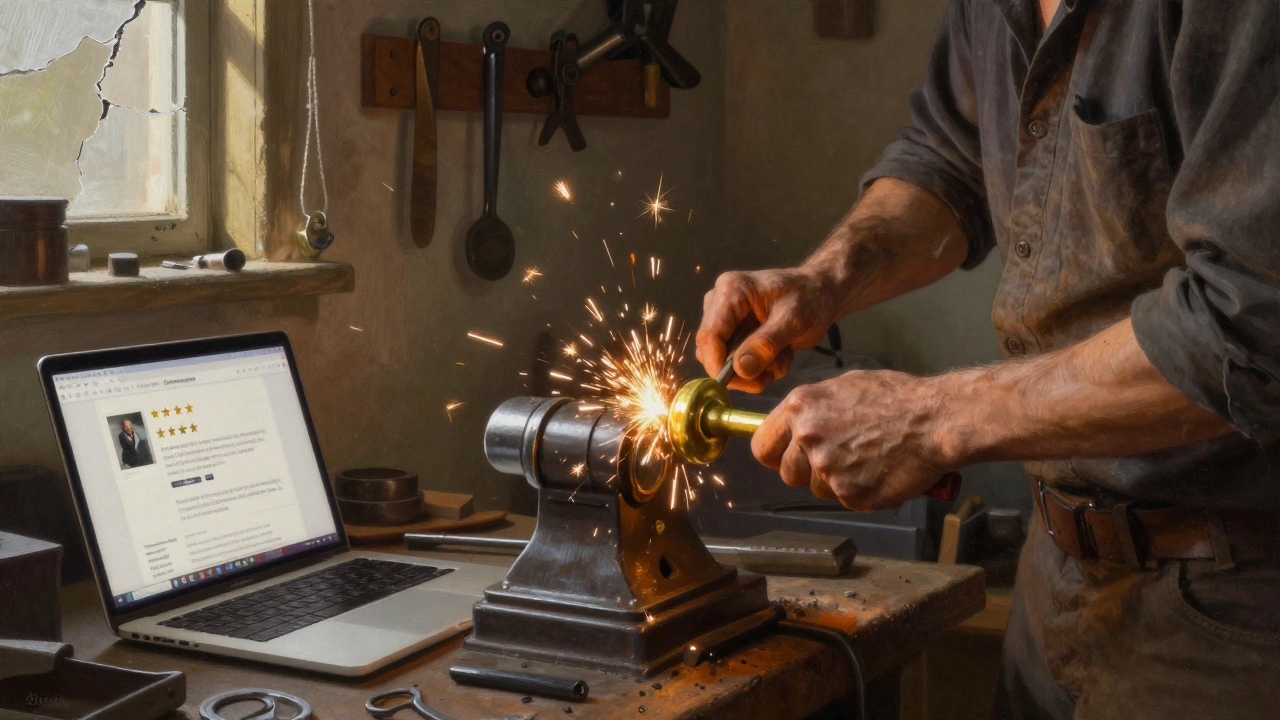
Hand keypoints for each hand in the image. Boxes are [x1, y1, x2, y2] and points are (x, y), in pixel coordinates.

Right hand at [695, 268, 840, 392]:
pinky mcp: (733, 330)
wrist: (821, 293)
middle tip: (767, 380)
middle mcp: (720, 301)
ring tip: (781, 363)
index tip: (743, 383)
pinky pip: (734, 359)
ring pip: (723, 358)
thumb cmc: (810, 298)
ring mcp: (725, 316)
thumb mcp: (793, 321)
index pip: (710, 334)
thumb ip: (766, 344)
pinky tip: (779, 358)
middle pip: (712, 349)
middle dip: (740, 370)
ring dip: (752, 369)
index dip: (718, 364)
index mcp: (731, 290)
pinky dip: (757, 366)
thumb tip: (739, 370)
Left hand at [752, 369, 958, 510]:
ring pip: (817, 490)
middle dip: (808, 471)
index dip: (776, 454)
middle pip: (788, 473)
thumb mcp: (844, 386)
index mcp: (801, 408)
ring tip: (866, 459)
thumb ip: (812, 409)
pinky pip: (845, 500)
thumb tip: (794, 424)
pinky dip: (861, 491)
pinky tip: (879, 470)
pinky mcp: (851, 494)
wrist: (935, 420)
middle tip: (838, 457)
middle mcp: (808, 438)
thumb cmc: (897, 399)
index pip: (762, 446)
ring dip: (836, 482)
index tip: (786, 456)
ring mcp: (828, 469)